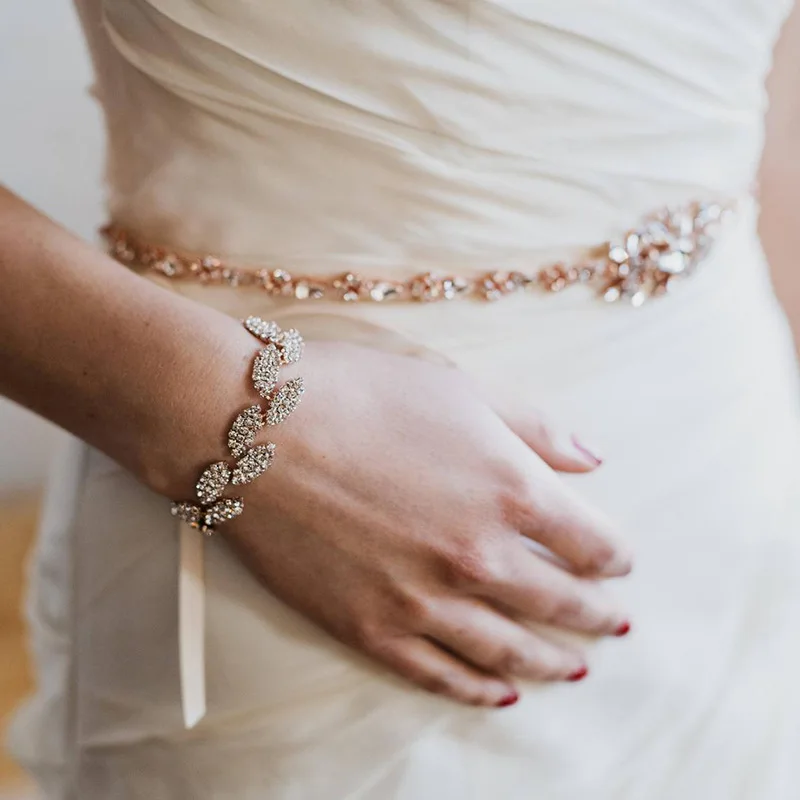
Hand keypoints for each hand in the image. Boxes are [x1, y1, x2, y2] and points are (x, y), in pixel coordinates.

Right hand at [219, 341, 631, 706]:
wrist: (256, 428)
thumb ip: (535, 426)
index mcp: (510, 491)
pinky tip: (501, 693)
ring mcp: (423, 600)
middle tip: (612, 623)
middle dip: (595, 615)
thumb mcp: (459, 388)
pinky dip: (479, 689)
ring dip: (552, 663)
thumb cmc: (359, 393)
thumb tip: (592, 460)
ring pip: (509, 650)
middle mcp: (478, 556)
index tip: (617, 561)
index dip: (613, 556)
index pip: (591, 543)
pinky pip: (440, 674)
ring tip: (575, 668)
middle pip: (561, 604)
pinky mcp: (371, 628)